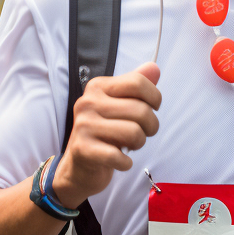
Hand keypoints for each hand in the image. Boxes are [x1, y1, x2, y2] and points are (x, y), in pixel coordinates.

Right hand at [51, 63, 161, 207]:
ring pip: (135, 133)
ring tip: (130, 145)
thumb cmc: (105, 133)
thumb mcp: (120, 105)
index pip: (138, 82)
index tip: (152, 109)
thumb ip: (137, 86)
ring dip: (139, 144)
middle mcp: (87, 102)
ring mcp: (83, 126)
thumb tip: (154, 67)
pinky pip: (118, 156)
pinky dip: (126, 162)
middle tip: (141, 134)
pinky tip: (120, 161)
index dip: (154, 98)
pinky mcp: (83, 149)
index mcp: (98, 87)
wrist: (79, 167)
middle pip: (141, 110)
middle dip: (151, 127)